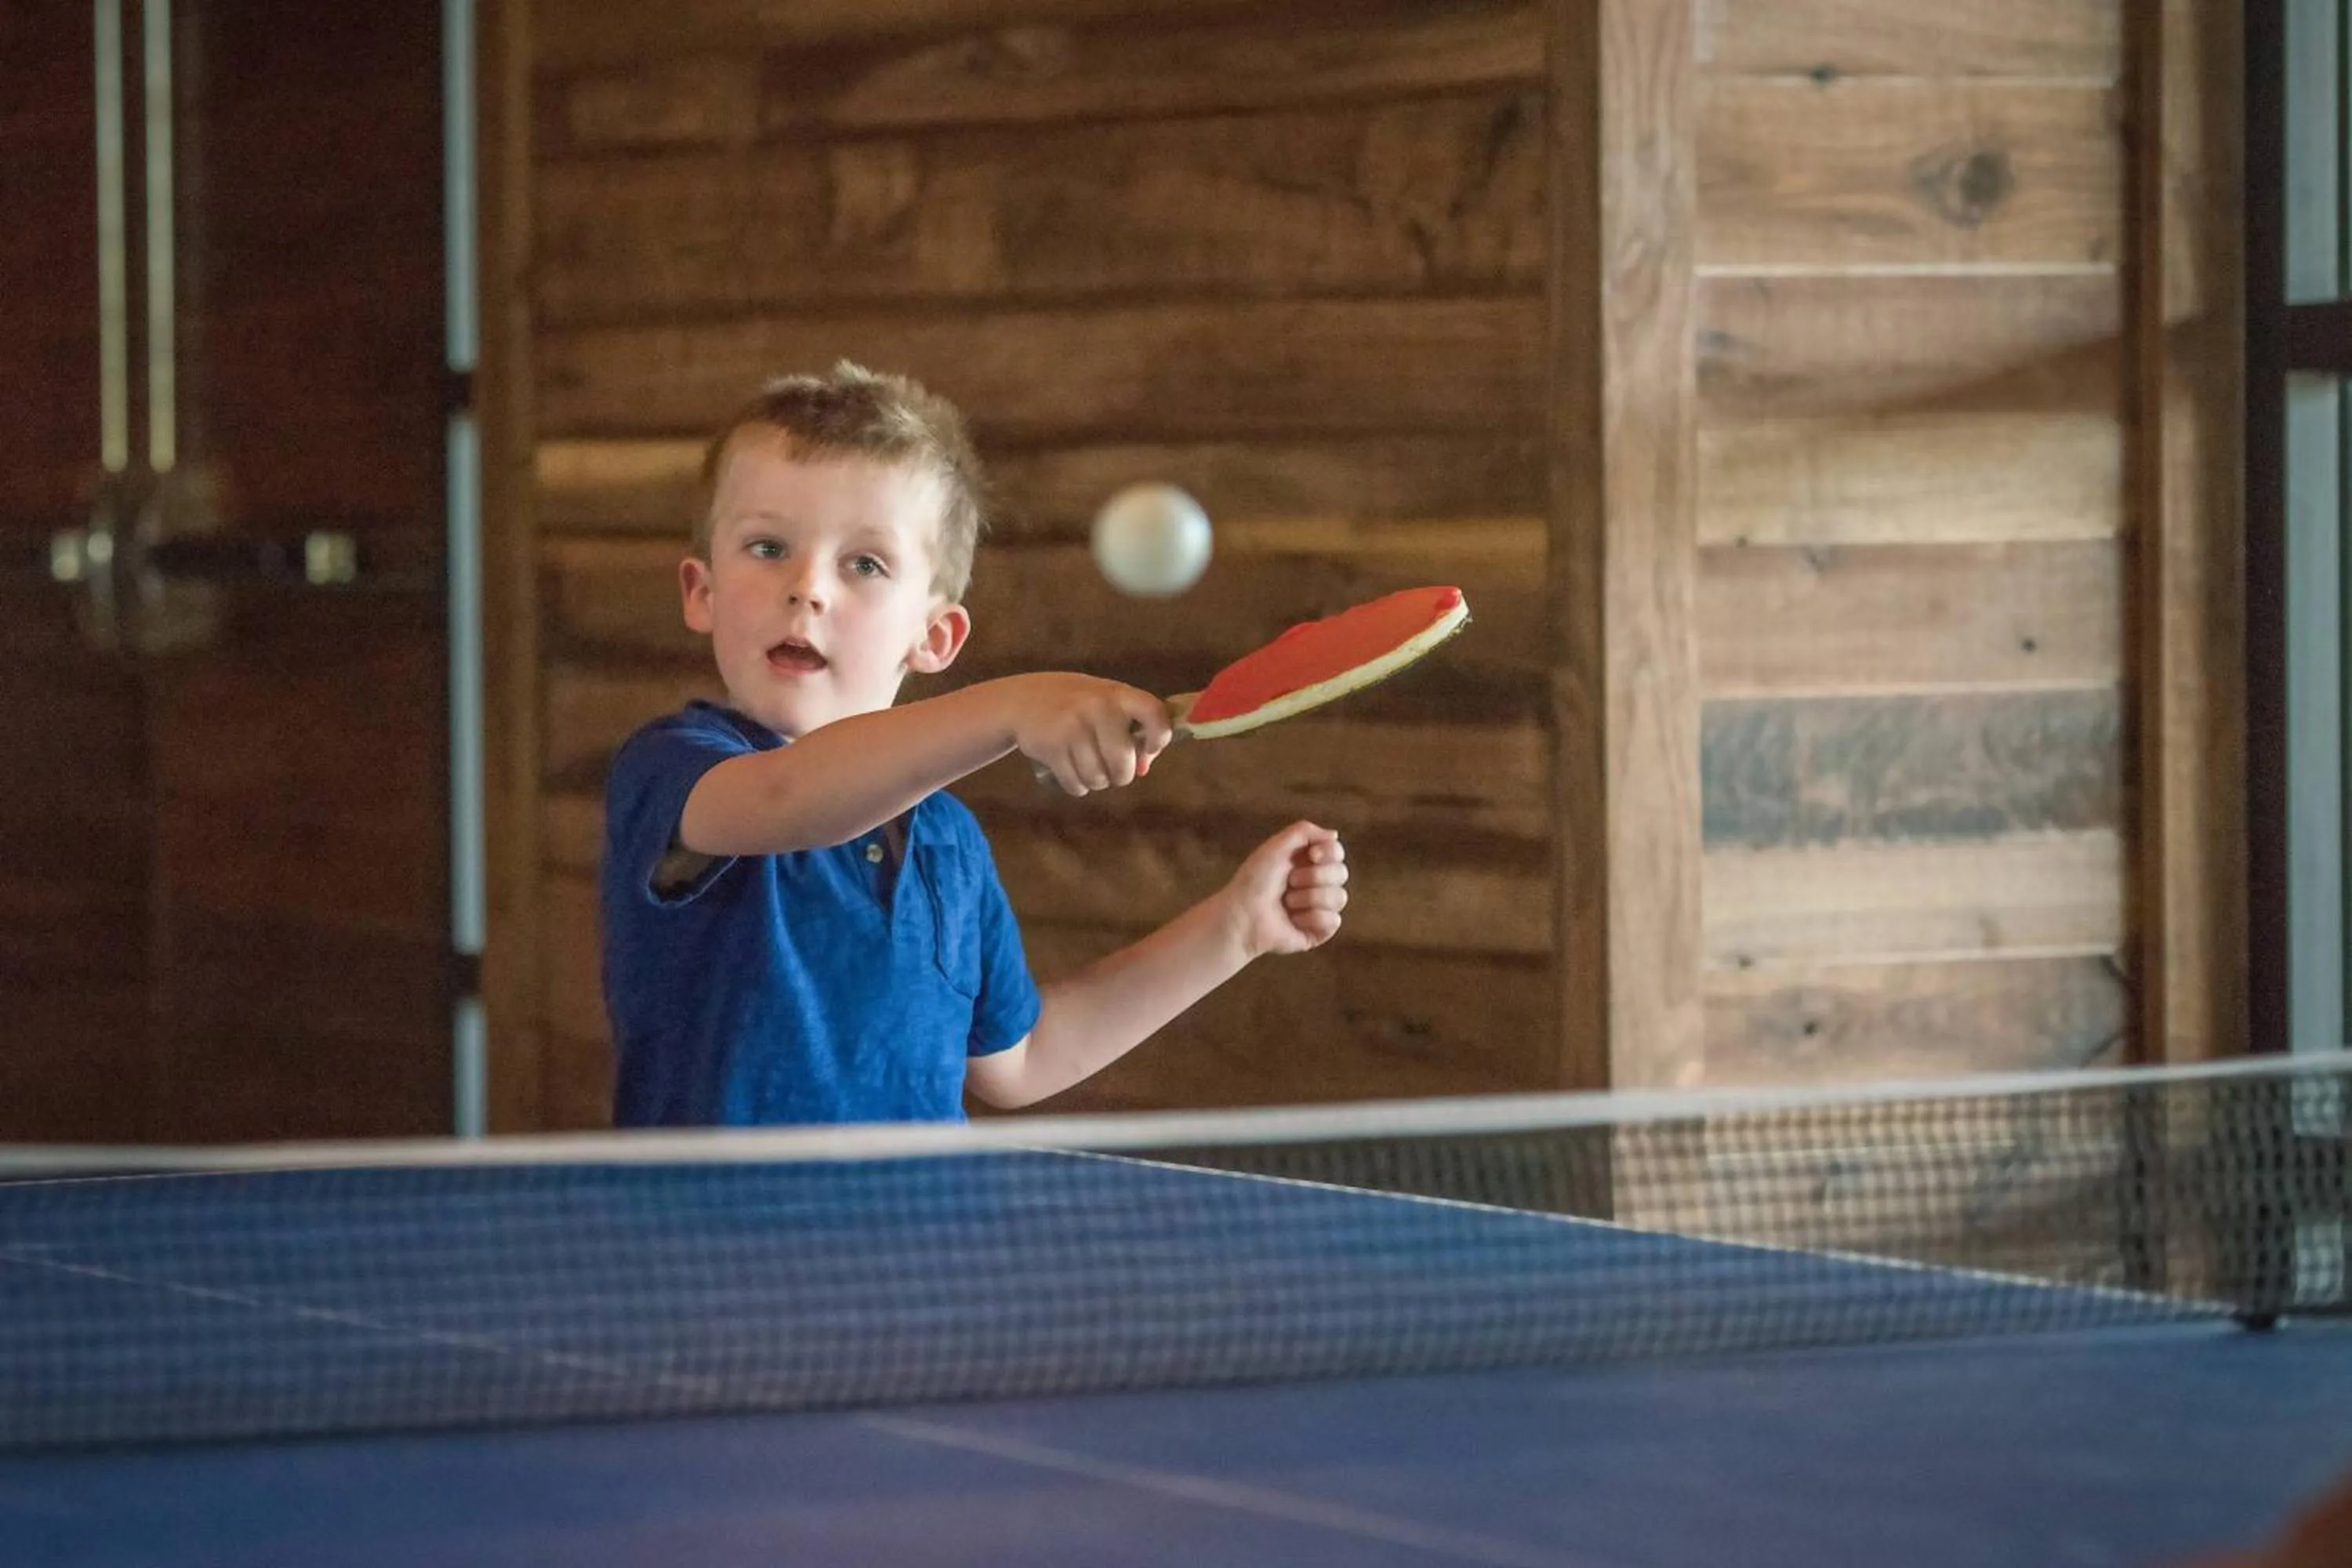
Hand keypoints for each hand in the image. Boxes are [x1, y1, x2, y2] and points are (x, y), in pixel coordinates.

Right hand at [1006, 673, 1173, 796]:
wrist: (1022, 699)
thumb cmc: (1075, 704)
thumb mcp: (1104, 704)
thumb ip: (1128, 730)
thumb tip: (1143, 769)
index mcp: (1116, 694)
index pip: (1153, 712)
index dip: (1160, 736)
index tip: (1151, 748)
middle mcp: (1096, 708)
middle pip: (1122, 763)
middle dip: (1121, 774)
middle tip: (1113, 769)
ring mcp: (1072, 728)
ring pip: (1098, 778)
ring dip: (1097, 781)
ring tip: (1088, 766)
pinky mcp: (1051, 749)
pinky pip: (1076, 785)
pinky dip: (1078, 785)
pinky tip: (1071, 769)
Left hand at [1221, 822, 1346, 958]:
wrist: (1243, 916)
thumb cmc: (1254, 881)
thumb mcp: (1276, 846)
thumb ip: (1305, 831)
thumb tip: (1334, 835)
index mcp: (1308, 862)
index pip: (1337, 853)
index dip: (1330, 852)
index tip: (1312, 855)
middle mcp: (1317, 884)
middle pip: (1341, 873)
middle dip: (1314, 876)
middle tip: (1289, 882)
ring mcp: (1319, 908)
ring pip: (1339, 897)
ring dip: (1309, 898)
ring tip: (1287, 903)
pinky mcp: (1319, 931)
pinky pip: (1333, 921)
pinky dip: (1311, 918)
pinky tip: (1293, 920)